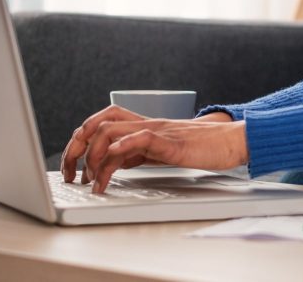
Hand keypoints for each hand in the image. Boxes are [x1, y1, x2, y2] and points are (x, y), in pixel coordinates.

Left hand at [60, 105, 248, 193]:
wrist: (231, 141)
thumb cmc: (201, 147)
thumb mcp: (161, 150)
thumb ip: (137, 152)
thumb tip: (114, 162)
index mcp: (142, 125)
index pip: (100, 121)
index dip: (79, 141)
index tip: (72, 166)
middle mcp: (145, 123)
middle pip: (97, 123)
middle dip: (76, 149)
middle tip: (71, 174)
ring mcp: (157, 130)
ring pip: (111, 129)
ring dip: (94, 156)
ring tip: (93, 181)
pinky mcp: (171, 141)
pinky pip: (141, 137)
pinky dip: (121, 148)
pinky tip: (112, 164)